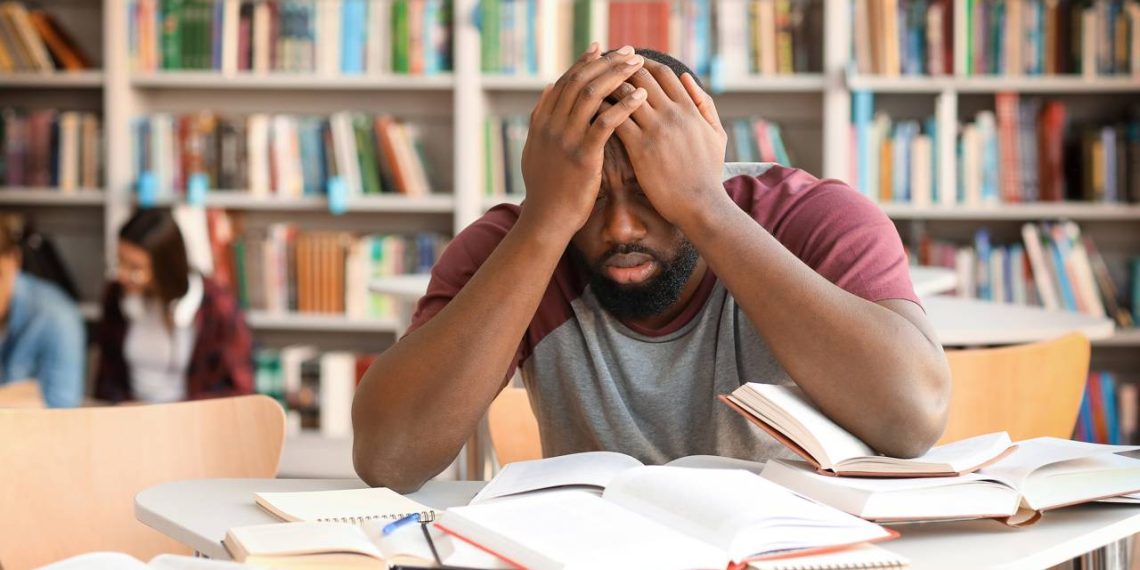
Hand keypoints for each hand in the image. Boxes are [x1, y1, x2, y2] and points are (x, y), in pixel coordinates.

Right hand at [518, 45, 648, 236]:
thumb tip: (550, 87)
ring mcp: (566, 139)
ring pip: (592, 94)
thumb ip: (540, 118)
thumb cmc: (546, 189)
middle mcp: (551, 125)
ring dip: (617, 76)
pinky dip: (624, 105)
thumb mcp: (535, 149)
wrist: (546, 220)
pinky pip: (606, 122)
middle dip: (606, 63)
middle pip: (580, 81)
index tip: (602, 49)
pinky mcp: (583, 156)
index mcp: (541, 121)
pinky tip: (640, 96)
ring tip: (638, 66)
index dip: (584, 63)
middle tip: (628, 52)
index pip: (565, 81)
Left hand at [608, 61, 727, 226]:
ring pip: (625, 96)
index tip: (628, 66)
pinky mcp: (640, 149)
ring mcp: (656, 130)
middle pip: (640, 78)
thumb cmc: (708, 172)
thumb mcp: (716, 133)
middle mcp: (672, 113)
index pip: (662, 73)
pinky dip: (602, 112)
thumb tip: (686, 77)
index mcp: (689, 108)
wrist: (700, 204)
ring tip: (594, 90)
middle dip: (620, 71)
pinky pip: (615, 121)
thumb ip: (704, 103)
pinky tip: (592, 114)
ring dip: (608, 89)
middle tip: (604, 73)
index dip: (643, 65)